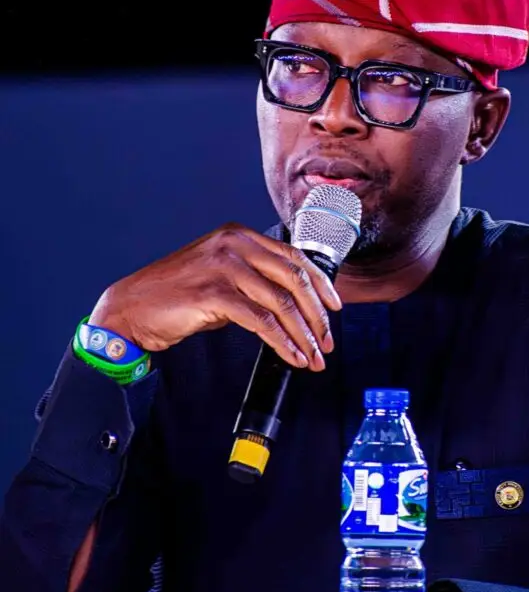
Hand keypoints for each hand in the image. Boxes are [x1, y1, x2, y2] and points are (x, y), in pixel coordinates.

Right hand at [88, 224, 341, 369]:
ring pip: (281, 302)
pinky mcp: (213, 293)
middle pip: (294, 278)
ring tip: (314, 356)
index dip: (320, 284)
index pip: (294, 256)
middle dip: (317, 314)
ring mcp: (224, 266)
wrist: (131, 307)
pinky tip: (292, 356)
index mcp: (240, 235)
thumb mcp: (220, 276)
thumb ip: (254, 281)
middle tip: (328, 340)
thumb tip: (292, 305)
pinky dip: (282, 341)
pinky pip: (261, 320)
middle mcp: (235, 244)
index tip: (335, 307)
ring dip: (303, 334)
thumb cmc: (174, 295)